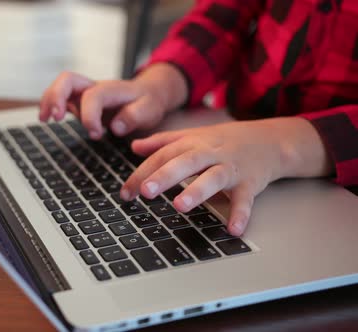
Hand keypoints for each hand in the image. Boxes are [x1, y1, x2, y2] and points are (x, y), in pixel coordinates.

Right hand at [39, 63, 187, 138]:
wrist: (149, 94)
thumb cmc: (148, 102)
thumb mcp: (150, 110)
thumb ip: (135, 116)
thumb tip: (115, 126)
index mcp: (112, 89)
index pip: (93, 96)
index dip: (90, 116)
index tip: (95, 134)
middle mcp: (94, 87)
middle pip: (68, 80)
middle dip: (57, 97)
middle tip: (55, 118)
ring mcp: (85, 93)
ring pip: (60, 87)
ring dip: (49, 100)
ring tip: (43, 119)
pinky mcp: (80, 101)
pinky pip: (60, 98)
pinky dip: (50, 106)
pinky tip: (46, 119)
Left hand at [121, 117, 332, 235]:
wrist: (271, 140)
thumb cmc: (225, 140)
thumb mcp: (193, 136)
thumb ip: (163, 142)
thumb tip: (134, 146)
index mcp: (193, 143)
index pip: (163, 156)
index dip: (143, 173)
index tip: (125, 193)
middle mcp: (210, 153)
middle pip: (185, 162)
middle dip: (164, 176)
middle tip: (146, 191)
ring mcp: (231, 167)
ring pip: (213, 178)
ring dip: (197, 191)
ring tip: (180, 206)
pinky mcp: (250, 183)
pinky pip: (245, 199)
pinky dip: (241, 214)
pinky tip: (232, 230)